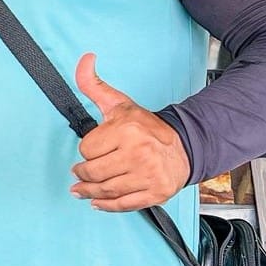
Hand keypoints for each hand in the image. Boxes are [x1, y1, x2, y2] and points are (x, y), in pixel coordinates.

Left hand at [69, 52, 189, 210]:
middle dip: (83, 173)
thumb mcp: (118, 103)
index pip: (87, 149)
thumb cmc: (146, 127)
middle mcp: (138, 153)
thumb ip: (92, 84)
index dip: (86, 150)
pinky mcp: (155, 193)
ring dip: (88, 192)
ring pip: (104, 190)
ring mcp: (147, 175)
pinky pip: (123, 205)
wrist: (185, 145)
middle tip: (80, 172)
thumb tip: (84, 59)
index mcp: (126, 130)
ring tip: (81, 189)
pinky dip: (106, 206)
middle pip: (92, 172)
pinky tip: (97, 202)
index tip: (93, 149)